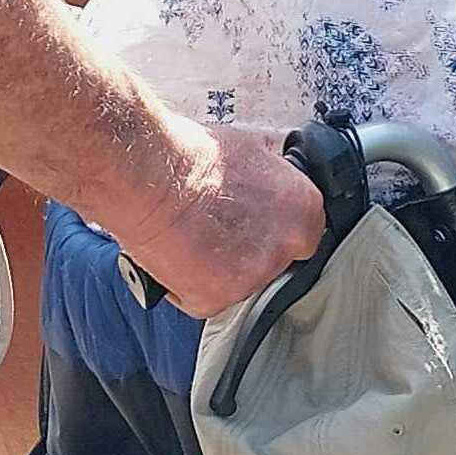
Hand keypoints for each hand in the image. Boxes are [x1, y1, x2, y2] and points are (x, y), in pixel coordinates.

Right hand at [123, 119, 324, 317]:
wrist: (151, 178)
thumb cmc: (192, 159)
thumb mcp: (251, 154)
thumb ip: (269, 184)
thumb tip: (264, 188)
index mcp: (303, 210)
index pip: (304, 234)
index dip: (275, 230)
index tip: (257, 226)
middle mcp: (285, 248)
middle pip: (273, 263)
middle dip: (248, 251)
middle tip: (219, 231)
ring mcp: (251, 279)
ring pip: (239, 283)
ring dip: (220, 269)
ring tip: (192, 238)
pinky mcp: (215, 299)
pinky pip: (204, 299)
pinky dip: (189, 285)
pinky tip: (176, 257)